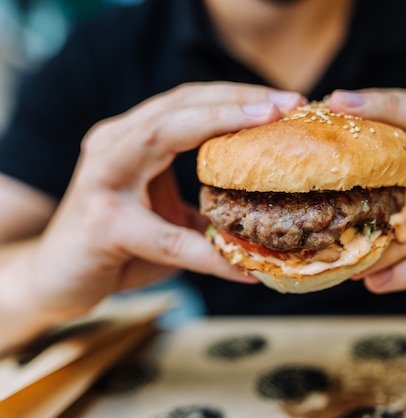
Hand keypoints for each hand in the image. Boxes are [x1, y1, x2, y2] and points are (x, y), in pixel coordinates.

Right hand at [25, 82, 305, 320]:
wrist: (58, 280)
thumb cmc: (118, 247)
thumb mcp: (167, 216)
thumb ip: (204, 205)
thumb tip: (267, 213)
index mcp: (132, 139)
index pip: (188, 103)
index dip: (237, 96)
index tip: (286, 99)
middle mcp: (114, 145)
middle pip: (179, 103)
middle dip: (236, 97)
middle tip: (287, 101)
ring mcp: (102, 178)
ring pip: (162, 133)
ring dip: (220, 122)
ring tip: (267, 121)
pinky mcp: (102, 224)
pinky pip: (166, 234)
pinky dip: (205, 250)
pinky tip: (239, 265)